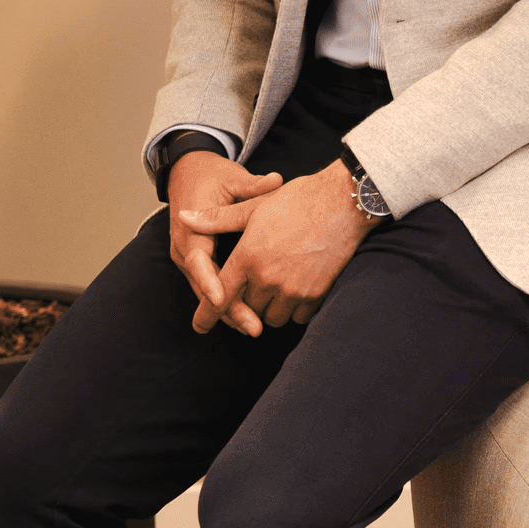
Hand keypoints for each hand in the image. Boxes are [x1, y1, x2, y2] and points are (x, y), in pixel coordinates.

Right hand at [167, 150, 283, 328]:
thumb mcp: (232, 177)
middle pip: (203, 285)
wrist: (188, 173)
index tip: (223, 298)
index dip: (211, 282)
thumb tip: (276, 180)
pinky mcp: (197, 263)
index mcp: (191, 227)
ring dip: (228, 312)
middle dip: (226, 308)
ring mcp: (189, 258)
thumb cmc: (212, 175)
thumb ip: (253, 185)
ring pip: (206, 292)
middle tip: (253, 327)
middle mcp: (185, 247)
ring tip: (254, 329)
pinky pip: (210, 287)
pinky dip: (226, 304)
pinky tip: (246, 320)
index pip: (198, 260)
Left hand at [179, 159, 374, 335]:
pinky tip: (296, 290)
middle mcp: (268, 277)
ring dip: (269, 309)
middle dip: (246, 302)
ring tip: (275, 289)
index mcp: (248, 256)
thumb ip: (217, 219)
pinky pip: (298, 317)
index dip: (207, 314)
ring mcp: (293, 289)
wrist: (344, 203)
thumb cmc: (299, 200)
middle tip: (254, 287)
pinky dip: (294, 310)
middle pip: (247, 308)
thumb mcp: (254, 206)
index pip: (220, 295)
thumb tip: (183, 218)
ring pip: (271, 317)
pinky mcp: (316, 294)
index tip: (199, 326)